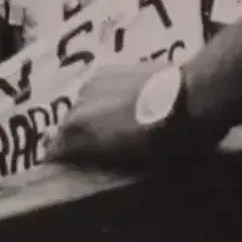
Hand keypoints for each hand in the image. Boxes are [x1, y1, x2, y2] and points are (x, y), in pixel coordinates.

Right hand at [45, 64, 170, 169]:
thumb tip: (84, 164)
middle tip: (95, 151)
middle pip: (67, 128)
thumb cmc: (160, 140)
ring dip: (91, 117)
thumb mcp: (130, 163)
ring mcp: (91, 84)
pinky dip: (103, 100)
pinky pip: (97, 91)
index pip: (54, 153)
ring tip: (110, 127)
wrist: (187, 97)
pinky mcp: (108, 68)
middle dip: (76, 140)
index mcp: (77, 131)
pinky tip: (120, 105)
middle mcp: (77, 105)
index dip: (60, 165)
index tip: (68, 172)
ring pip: (82, 107)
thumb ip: (99, 161)